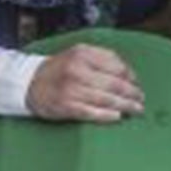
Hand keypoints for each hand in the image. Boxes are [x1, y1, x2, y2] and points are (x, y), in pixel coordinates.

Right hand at [26, 43, 145, 122]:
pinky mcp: (65, 106)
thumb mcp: (78, 54)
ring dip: (125, 106)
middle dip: (131, 94)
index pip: (116, 65)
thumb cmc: (60, 69)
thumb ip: (103, 59)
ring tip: (135, 110)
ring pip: (106, 99)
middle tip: (140, 100)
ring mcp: (71, 89)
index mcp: (82, 54)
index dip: (130, 77)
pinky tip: (117, 117)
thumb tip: (129, 75)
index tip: (136, 84)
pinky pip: (91, 112)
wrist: (29, 83)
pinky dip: (107, 116)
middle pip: (114, 84)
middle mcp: (77, 70)